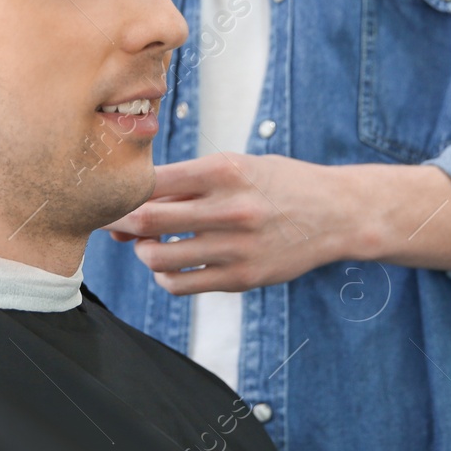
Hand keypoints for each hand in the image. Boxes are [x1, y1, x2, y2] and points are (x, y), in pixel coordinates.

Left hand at [101, 153, 354, 294]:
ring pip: (158, 257)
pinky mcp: (242, 278)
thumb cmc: (278, 183)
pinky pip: (181, 285)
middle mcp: (229, 208)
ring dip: (142, 252)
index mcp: (223, 170)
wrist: (336, 213)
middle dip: (122, 222)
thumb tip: (130, 210)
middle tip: (116, 223)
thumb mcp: (236, 166)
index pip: (152, 181)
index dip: (122, 192)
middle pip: (147, 220)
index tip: (114, 196)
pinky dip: (164, 276)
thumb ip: (186, 186)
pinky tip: (172, 265)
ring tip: (150, 244)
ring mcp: (236, 247)